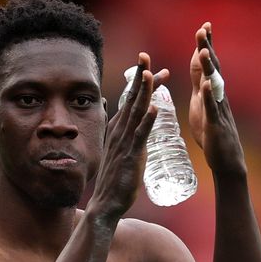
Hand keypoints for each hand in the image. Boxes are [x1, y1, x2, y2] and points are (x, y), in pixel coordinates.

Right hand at [90, 53, 168, 219]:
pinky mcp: (130, 156)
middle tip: (147, 57)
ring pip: (136, 112)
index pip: (132, 101)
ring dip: (144, 92)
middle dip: (141, 78)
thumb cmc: (116, 182)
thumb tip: (135, 132)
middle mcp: (120, 132)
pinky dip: (147, 121)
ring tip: (150, 74)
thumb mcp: (123, 154)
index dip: (141, 83)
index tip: (151, 67)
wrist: (106, 204)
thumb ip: (129, 141)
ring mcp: (124, 143)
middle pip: (133, 100)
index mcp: (119, 130)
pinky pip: (140, 135)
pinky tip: (154, 107)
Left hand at [188, 22, 245, 175]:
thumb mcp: (201, 105)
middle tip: (203, 28)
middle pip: (212, 68)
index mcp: (210, 92)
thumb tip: (198, 67)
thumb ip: (199, 85)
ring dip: (209, 68)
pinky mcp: (215, 125)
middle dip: (207, 48)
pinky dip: (208, 96)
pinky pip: (212, 109)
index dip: (205, 46)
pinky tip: (205, 84)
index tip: (203, 26)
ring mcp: (218, 110)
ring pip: (212, 85)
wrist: (225, 160)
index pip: (206, 65)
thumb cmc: (211, 133)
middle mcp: (217, 97)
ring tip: (204, 50)